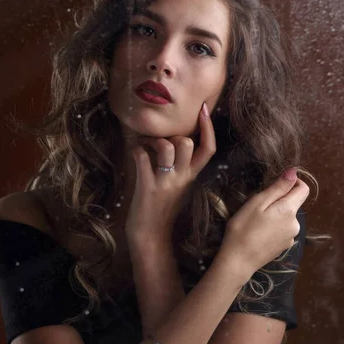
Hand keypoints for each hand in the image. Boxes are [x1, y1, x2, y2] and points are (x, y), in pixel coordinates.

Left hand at [125, 102, 215, 240]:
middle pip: (188, 144)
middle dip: (174, 134)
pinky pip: (142, 157)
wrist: (151, 235)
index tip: (203, 108)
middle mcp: (182, 178)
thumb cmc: (162, 208)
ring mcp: (165, 182)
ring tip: (145, 144)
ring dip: (154, 140)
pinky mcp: (147, 186)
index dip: (208, 127)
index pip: (209, 149)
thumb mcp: (180, 186)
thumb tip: (177, 141)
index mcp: (192, 176)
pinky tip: (135, 153)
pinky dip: (136, 150)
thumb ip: (182, 166)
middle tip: (160, 138)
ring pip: (167, 147)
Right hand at [218, 168, 308, 277]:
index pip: (303, 189)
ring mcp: (291, 237)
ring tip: (256, 220)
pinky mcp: (284, 246)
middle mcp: (295, 224)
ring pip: (287, 216)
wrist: (238, 261)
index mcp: (289, 210)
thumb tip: (294, 172)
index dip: (293, 181)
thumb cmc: (243, 229)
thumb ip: (278, 187)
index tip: (276, 183)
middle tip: (257, 205)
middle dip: (279, 199)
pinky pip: (283, 229)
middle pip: (294, 203)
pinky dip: (274, 226)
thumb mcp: (257, 202)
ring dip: (276, 213)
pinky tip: (259, 232)